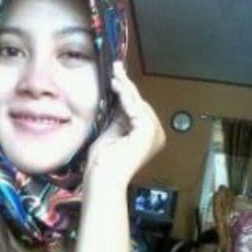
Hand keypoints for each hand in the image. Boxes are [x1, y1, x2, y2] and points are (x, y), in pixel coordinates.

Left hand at [84, 61, 165, 189]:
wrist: (102, 178)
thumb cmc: (103, 163)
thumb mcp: (111, 133)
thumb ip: (118, 117)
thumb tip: (118, 97)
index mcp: (147, 138)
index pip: (136, 110)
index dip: (126, 93)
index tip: (116, 78)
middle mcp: (155, 135)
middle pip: (139, 104)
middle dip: (127, 86)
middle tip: (116, 68)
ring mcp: (154, 133)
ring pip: (137, 103)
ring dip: (125, 87)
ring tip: (115, 72)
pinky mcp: (147, 131)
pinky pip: (135, 107)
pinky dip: (125, 95)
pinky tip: (116, 84)